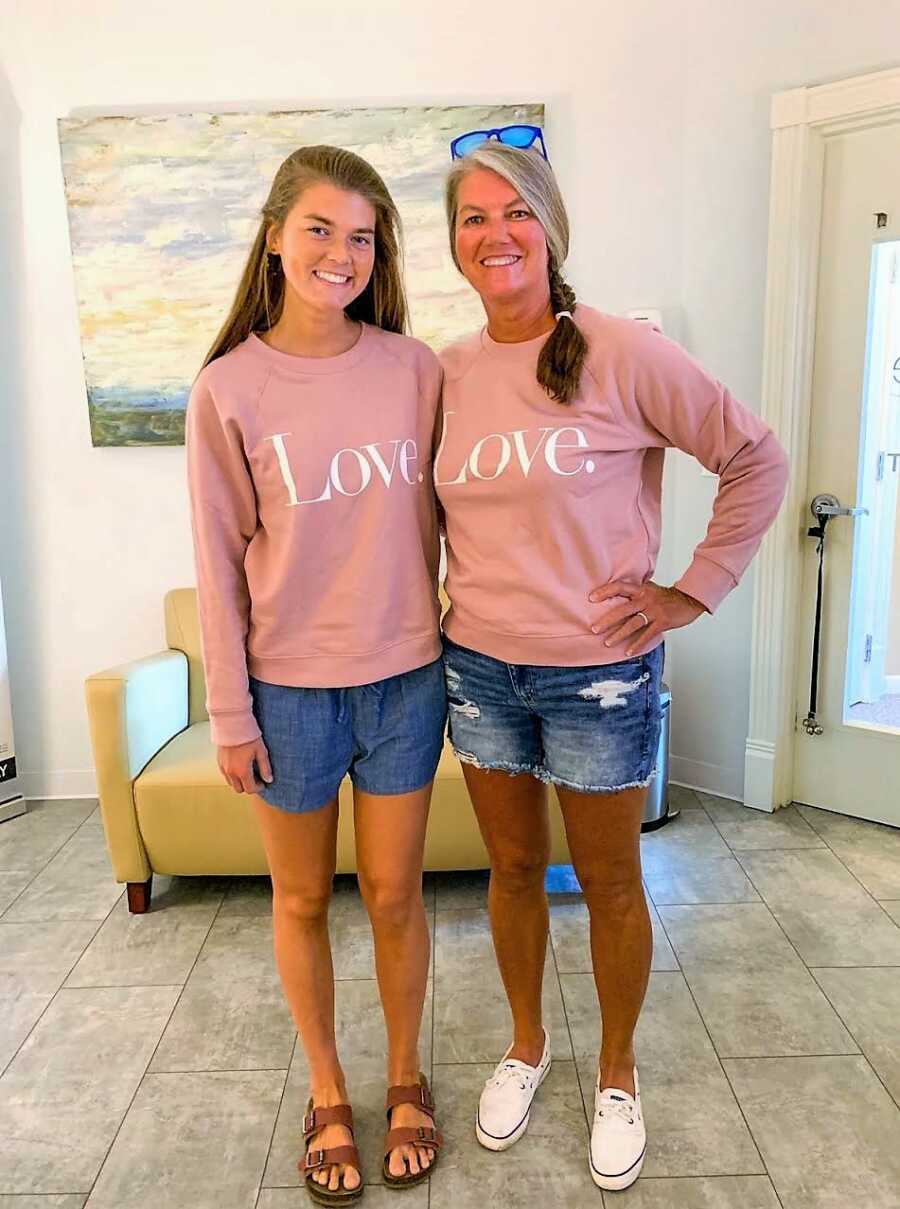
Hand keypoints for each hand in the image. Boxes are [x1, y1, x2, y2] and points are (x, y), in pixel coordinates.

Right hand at [217, 737, 272, 794]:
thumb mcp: (261, 752)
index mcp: (242, 771)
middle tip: (256, 777)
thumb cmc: (248, 736)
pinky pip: (225, 774)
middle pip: (239, 789)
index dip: (258, 788)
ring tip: (247, 771)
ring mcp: (223, 767)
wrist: (232, 724)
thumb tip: (269, 780)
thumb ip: (265, 768)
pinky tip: (239, 765)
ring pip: (231, 783)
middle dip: (248, 786)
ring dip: (239, 781)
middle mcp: (231, 772)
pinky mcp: (219, 762)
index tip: (263, 782)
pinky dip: (232, 775)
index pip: (250, 789)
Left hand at [588, 580, 705, 654]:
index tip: (592, 598)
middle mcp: (646, 599)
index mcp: (641, 589)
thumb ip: (635, 594)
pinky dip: (637, 644)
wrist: (689, 600)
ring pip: (633, 623)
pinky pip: (647, 634)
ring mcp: (654, 611)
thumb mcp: (650, 589)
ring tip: (608, 642)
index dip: (605, 591)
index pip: (619, 587)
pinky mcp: (662, 622)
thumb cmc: (667, 597)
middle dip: (607, 620)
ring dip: (619, 634)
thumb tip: (615, 599)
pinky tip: (628, 651)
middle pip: (623, 609)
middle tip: (595, 629)